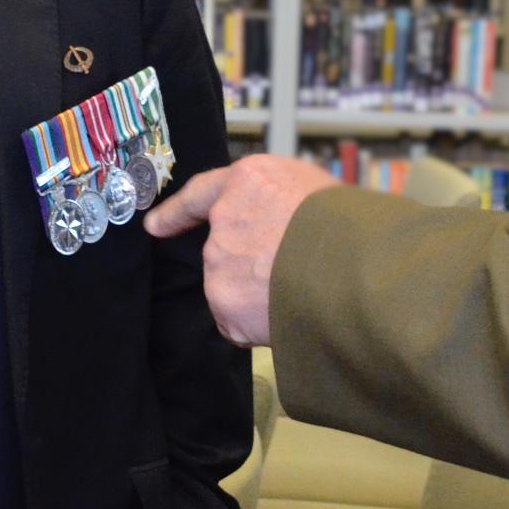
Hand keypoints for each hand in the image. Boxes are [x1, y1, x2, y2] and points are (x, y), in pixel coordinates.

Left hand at [144, 154, 336, 346]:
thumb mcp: (313, 189)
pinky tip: (286, 315)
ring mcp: (220, 262)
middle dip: (246, 265)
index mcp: (246, 182)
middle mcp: (223, 220)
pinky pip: (236, 322)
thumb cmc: (347, 225)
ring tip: (296, 293)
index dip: (175, 212)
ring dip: (253, 296)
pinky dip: (254, 326)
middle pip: (223, 249)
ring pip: (230, 288)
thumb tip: (273, 223)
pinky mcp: (224, 303)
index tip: (153, 226)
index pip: (200, 194)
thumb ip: (276, 202)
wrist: (354, 266)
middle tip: (288, 273)